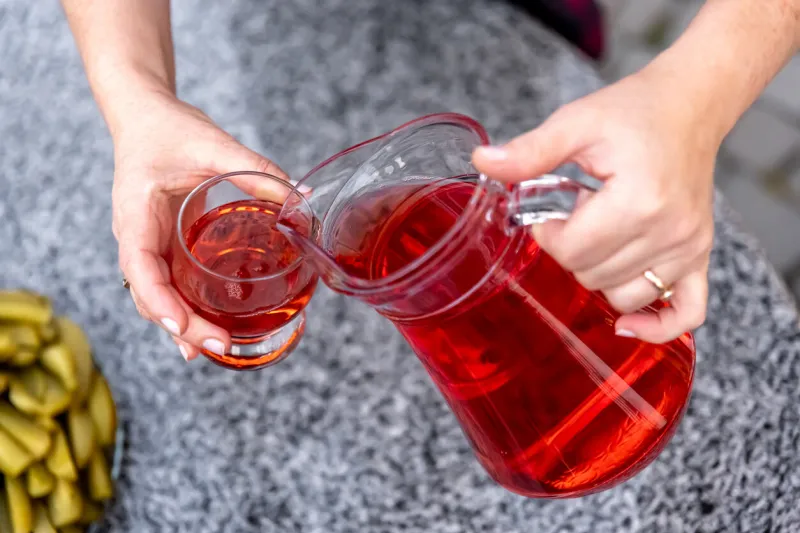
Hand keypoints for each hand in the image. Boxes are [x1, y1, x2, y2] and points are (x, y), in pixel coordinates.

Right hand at [112, 91, 287, 360]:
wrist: (144, 116)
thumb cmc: (167, 128)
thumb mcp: (213, 145)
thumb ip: (256, 171)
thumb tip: (302, 200)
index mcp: (135, 213)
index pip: (139, 267)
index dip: (159, 301)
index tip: (183, 326)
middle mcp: (134, 236)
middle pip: (149, 294)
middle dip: (182, 326)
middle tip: (222, 345)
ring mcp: (146, 244)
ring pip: (157, 296)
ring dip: (183, 325)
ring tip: (217, 347)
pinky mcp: (162, 244)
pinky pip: (170, 283)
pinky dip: (186, 307)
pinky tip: (208, 327)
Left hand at [473, 69, 715, 342]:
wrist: (689, 105)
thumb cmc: (634, 112)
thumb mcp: (576, 122)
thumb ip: (530, 151)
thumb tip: (483, 162)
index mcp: (639, 200)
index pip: (572, 251)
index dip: (549, 235)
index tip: (552, 212)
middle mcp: (670, 230)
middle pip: (592, 276)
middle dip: (572, 251)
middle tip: (579, 215)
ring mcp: (690, 247)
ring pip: (624, 297)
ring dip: (600, 275)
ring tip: (604, 234)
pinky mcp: (701, 255)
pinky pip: (686, 312)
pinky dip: (656, 324)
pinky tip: (627, 323)